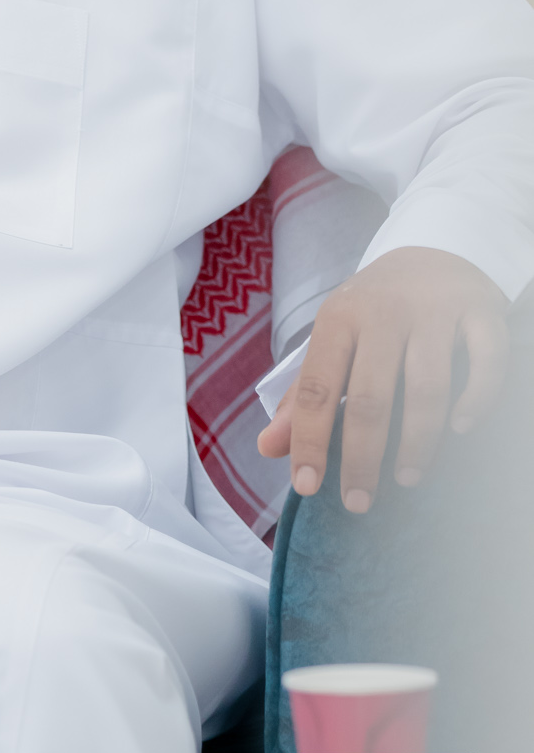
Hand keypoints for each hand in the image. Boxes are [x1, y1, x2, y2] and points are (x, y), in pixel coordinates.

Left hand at [256, 246, 508, 513]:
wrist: (432, 250)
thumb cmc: (374, 310)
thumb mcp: (333, 340)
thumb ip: (305, 395)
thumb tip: (267, 447)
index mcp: (339, 319)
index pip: (319, 388)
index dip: (310, 440)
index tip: (307, 486)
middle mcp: (384, 312)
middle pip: (371, 396)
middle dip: (363, 457)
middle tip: (359, 502)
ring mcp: (434, 310)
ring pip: (428, 386)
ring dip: (418, 441)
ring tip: (407, 477)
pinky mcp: (480, 311)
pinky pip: (485, 362)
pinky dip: (476, 400)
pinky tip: (461, 429)